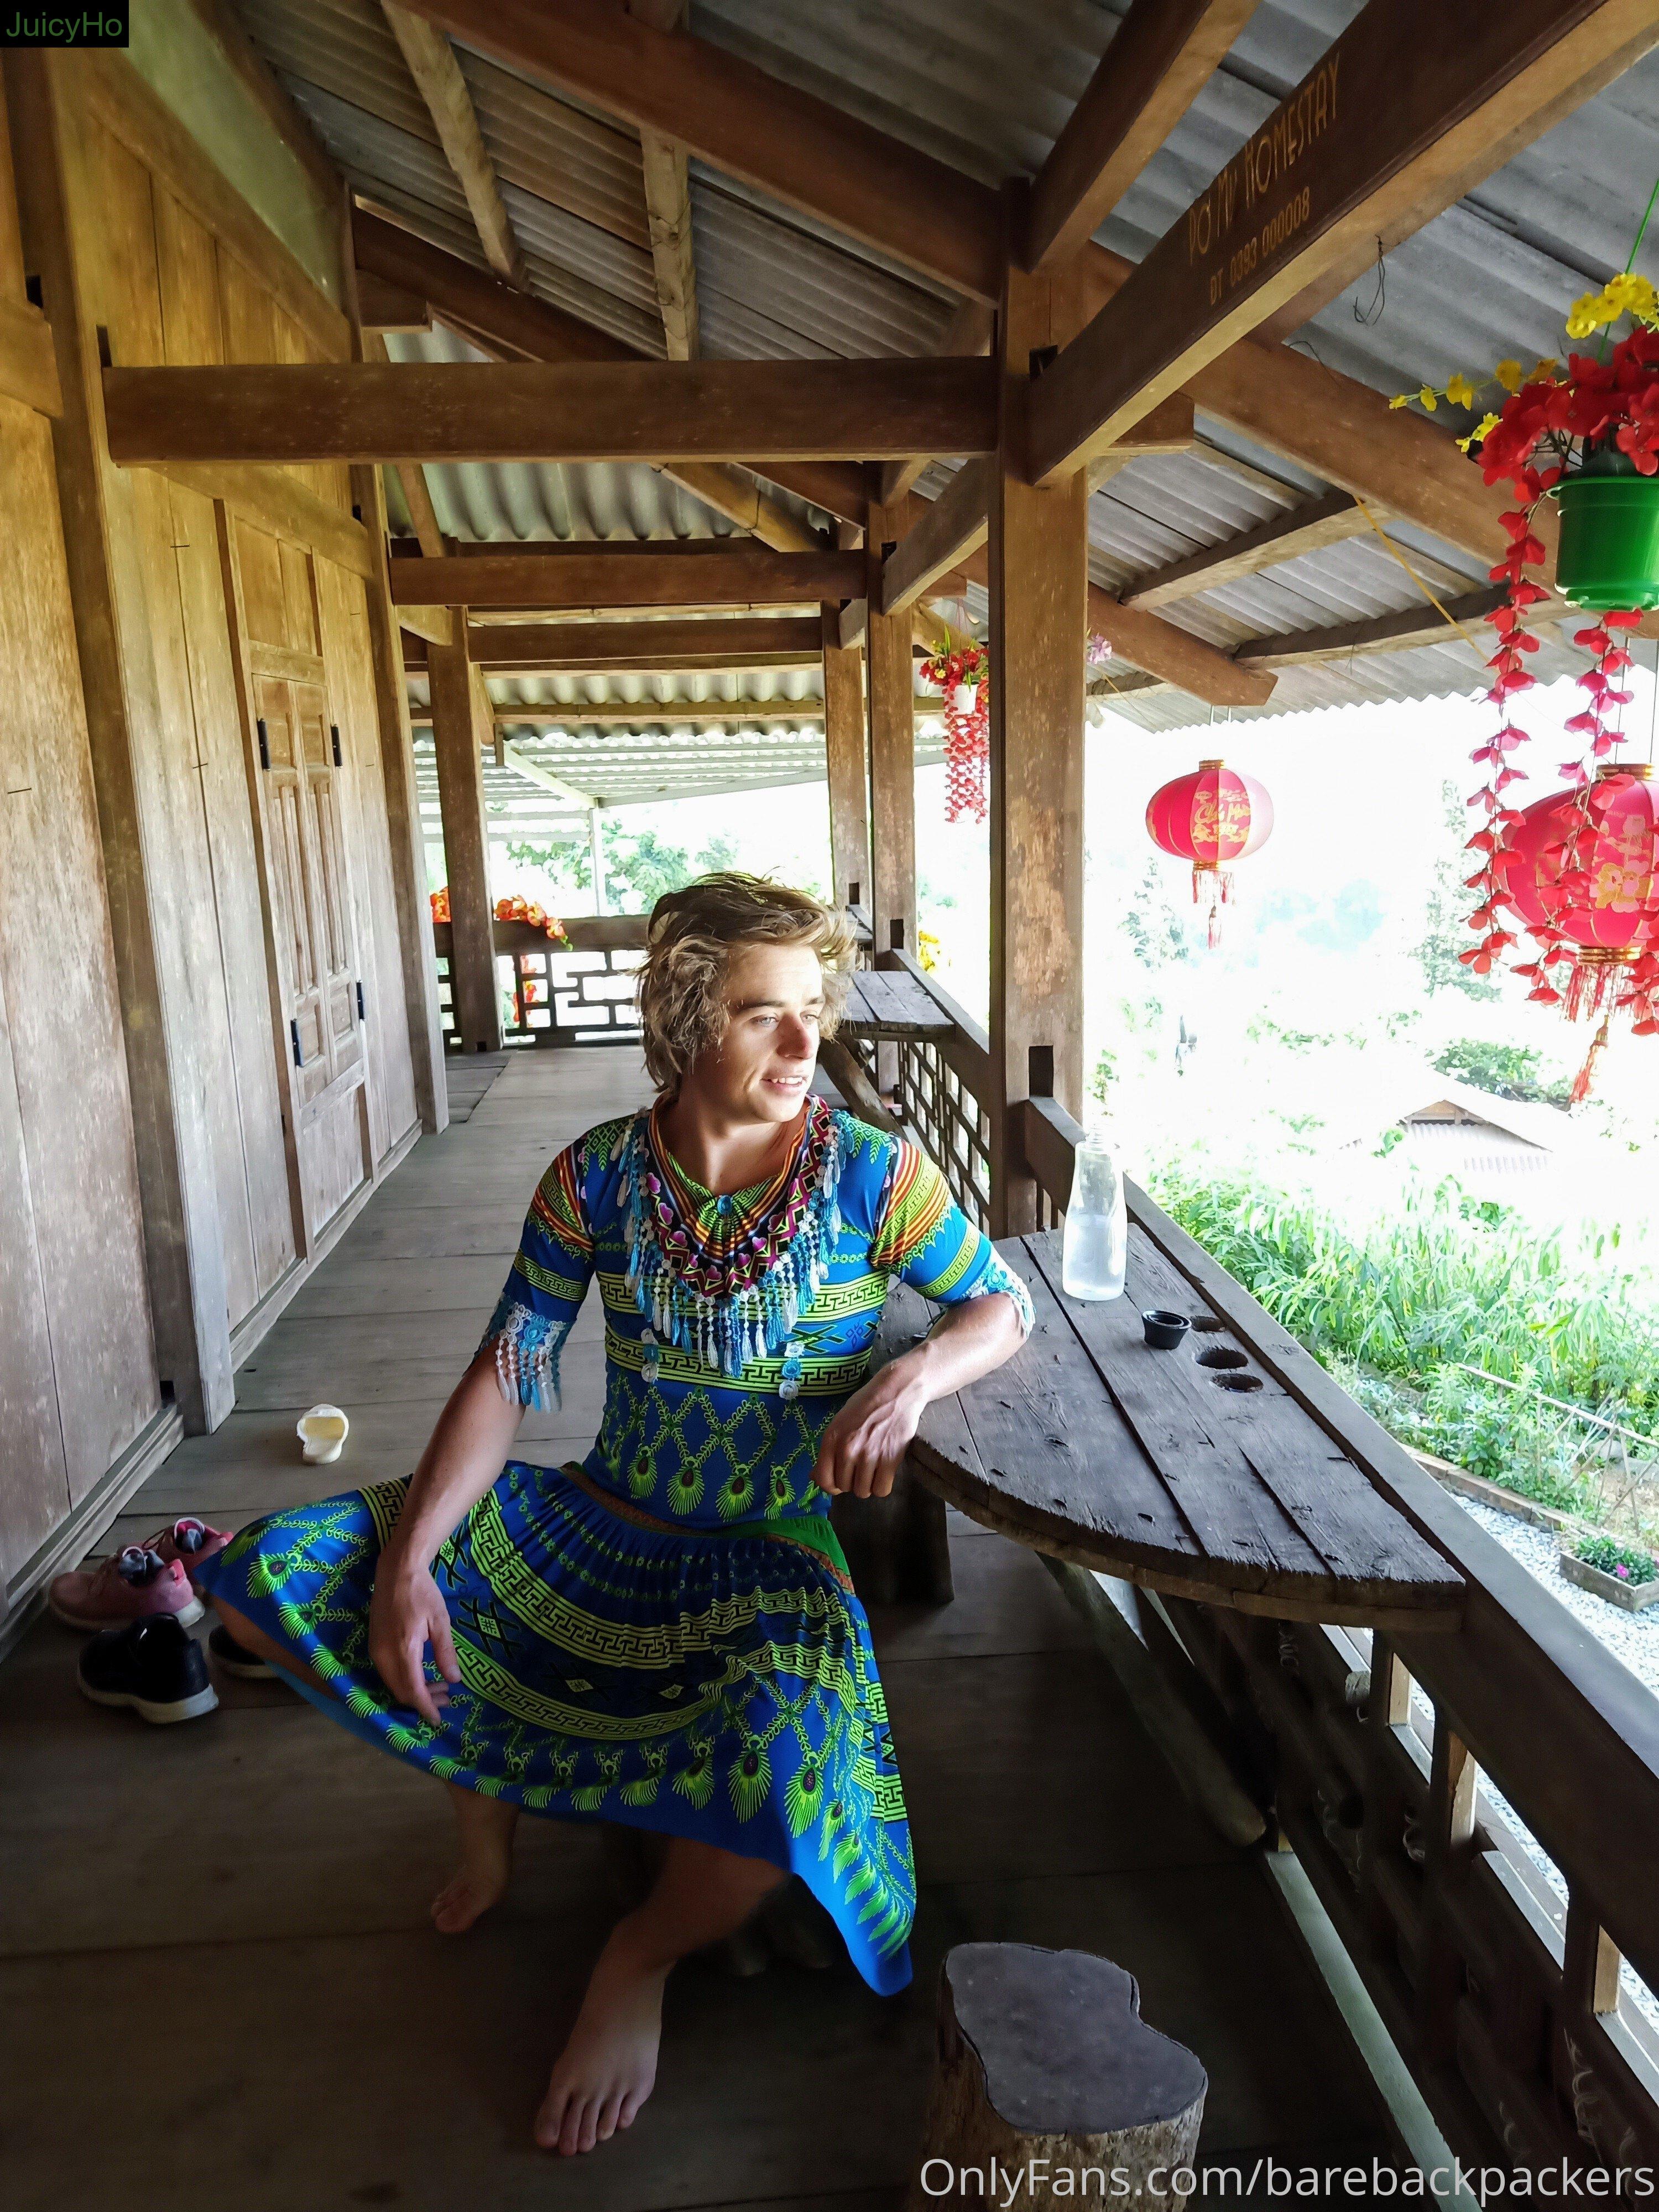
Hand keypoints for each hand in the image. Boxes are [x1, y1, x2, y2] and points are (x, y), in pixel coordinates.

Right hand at [368, 1558, 460, 1726]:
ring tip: (440, 1688)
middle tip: (446, 1699)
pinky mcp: (373, 1646)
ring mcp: (375, 1651)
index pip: (413, 1690)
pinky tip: (421, 1675)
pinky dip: (404, 1681)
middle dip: (422, 1701)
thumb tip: (453, 1681)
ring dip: (414, 1691)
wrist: (396, 1571)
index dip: (425, 1708)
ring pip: (392, 1684)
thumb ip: (445, 1652)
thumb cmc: (422, 1593)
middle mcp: (384, 1655)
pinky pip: (387, 1673)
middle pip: (400, 1692)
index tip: (438, 1720)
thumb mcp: (440, 1621)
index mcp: (403, 1649)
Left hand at [811, 1359, 928, 1499]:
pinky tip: (884, 1472)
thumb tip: (814, 1477)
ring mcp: (869, 1455)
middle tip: (860, 1468)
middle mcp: (847, 1449)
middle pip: (844, 1487)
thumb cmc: (865, 1405)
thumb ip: (828, 1450)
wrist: (896, 1391)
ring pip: (863, 1491)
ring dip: (867, 1484)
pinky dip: (882, 1485)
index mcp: (831, 1439)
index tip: (839, 1482)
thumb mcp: (839, 1422)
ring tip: (873, 1469)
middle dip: (851, 1481)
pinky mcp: (890, 1459)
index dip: (831, 1486)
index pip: (824, 1479)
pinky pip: (882, 1489)